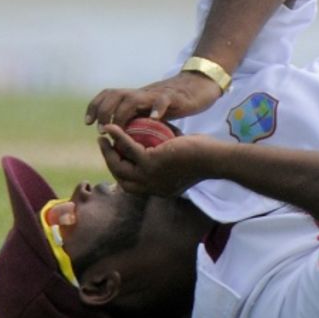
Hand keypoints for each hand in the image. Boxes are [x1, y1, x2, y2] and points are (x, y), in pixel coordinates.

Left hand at [85, 72, 222, 126]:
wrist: (200, 85)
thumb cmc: (175, 102)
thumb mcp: (152, 111)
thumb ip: (138, 120)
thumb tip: (121, 140)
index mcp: (136, 96)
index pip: (108, 95)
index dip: (94, 106)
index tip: (88, 123)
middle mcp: (143, 93)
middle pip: (115, 95)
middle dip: (104, 111)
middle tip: (102, 129)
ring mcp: (157, 94)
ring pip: (133, 98)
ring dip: (121, 113)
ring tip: (119, 128)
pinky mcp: (174, 97)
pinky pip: (163, 101)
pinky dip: (156, 109)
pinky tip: (153, 119)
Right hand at [97, 124, 212, 196]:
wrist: (215, 158)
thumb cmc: (204, 156)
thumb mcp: (179, 158)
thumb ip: (165, 153)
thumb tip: (155, 140)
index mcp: (157, 190)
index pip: (131, 184)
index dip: (119, 171)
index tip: (114, 156)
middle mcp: (151, 188)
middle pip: (120, 177)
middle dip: (109, 160)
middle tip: (104, 144)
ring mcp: (149, 177)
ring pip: (118, 165)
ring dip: (107, 150)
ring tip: (103, 136)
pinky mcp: (151, 163)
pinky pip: (127, 148)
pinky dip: (117, 137)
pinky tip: (111, 128)